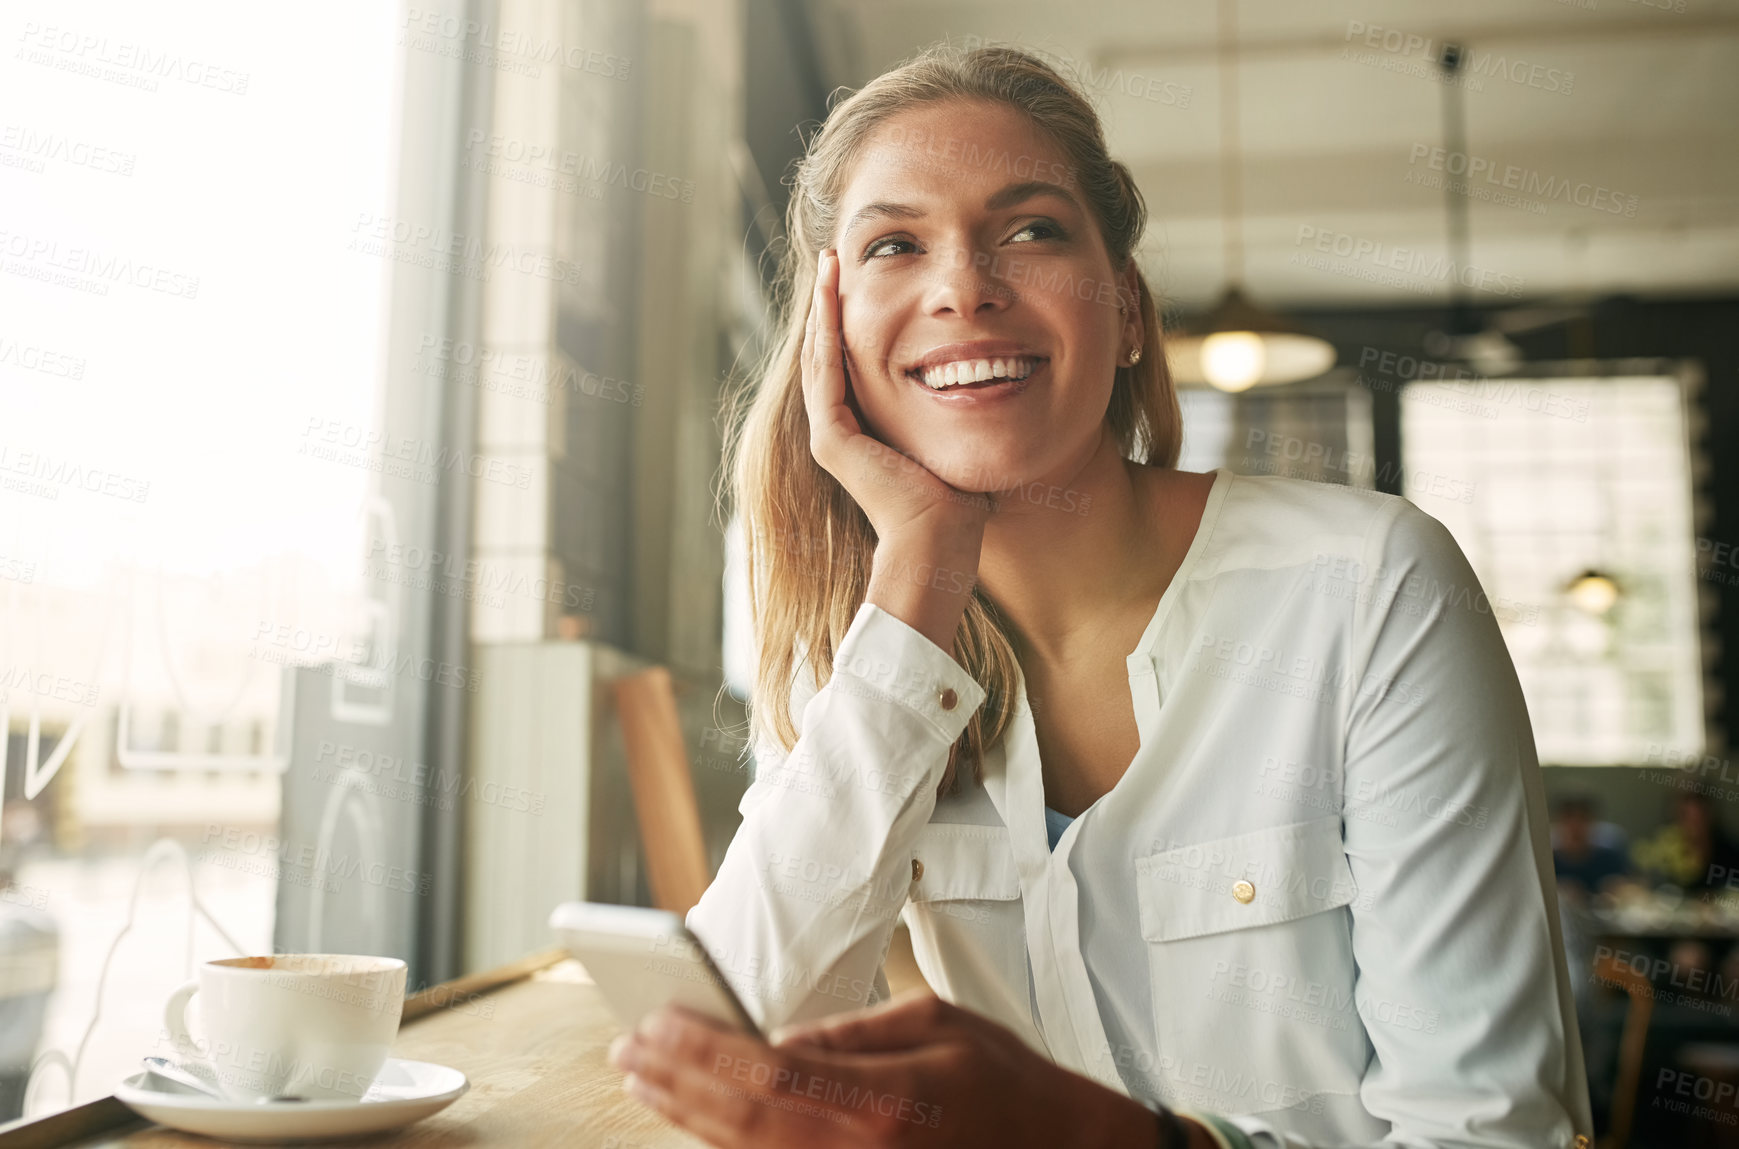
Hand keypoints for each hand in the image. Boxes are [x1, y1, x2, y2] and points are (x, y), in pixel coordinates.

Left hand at [607, 991, 1183, 1147]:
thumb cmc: (1006, 1083)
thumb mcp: (935, 1025)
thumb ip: (849, 1034)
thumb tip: (772, 1042)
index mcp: (882, 1099)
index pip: (764, 1074)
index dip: (701, 1049)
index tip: (657, 1020)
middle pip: (739, 1122)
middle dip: (674, 1082)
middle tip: (628, 1049)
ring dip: (686, 1118)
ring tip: (643, 1082)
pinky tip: (696, 1125)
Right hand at [802, 249, 990, 647]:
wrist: (940, 542)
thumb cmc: (961, 501)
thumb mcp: (960, 434)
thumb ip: (963, 405)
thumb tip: (996, 376)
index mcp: (867, 428)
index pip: (854, 358)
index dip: (857, 314)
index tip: (866, 272)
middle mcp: (841, 429)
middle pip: (831, 350)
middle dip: (835, 300)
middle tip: (837, 255)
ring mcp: (832, 434)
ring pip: (822, 355)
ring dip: (825, 307)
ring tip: (831, 263)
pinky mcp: (833, 440)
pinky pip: (827, 375)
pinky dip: (828, 336)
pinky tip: (831, 300)